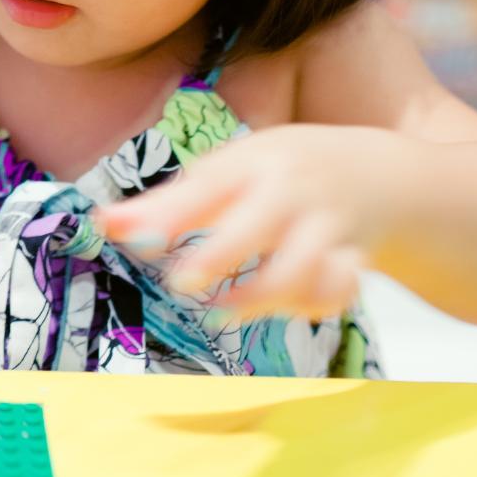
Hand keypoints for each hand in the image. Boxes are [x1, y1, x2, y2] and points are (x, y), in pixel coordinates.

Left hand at [95, 124, 410, 322]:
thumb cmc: (277, 174)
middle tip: (180, 283)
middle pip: (255, 226)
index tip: (133, 238)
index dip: (170, 214)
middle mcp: (291, 192)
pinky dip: (314, 304)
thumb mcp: (228, 174)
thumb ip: (167, 204)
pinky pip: (339, 291)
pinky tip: (289, 307)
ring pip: (300, 269)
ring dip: (261, 298)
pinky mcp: (355, 259)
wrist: (377, 171)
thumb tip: (100, 223)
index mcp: (252, 164)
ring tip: (222, 311)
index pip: (207, 187)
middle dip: (218, 256)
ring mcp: (328, 225)